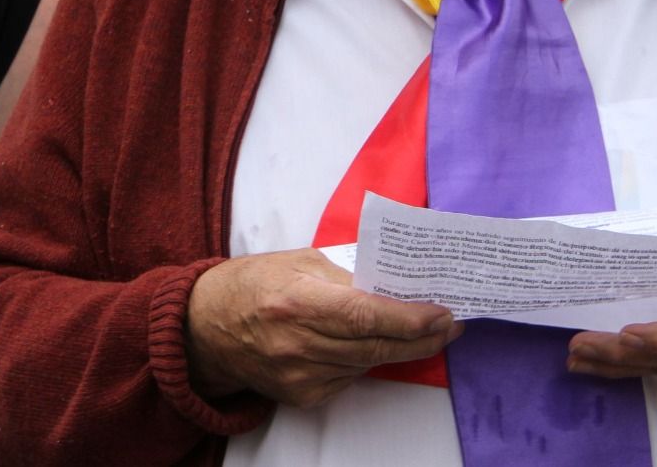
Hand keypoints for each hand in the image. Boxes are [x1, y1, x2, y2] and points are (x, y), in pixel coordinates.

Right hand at [186, 248, 460, 407]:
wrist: (207, 326)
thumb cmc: (254, 283)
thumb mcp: (299, 260)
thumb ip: (346, 271)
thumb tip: (396, 282)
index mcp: (297, 300)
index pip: (365, 315)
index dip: (409, 318)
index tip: (442, 314)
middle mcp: (297, 343)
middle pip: (374, 345)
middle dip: (421, 338)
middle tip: (450, 325)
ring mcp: (297, 375)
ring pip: (367, 363)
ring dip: (398, 348)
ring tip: (423, 331)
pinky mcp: (299, 396)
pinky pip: (349, 378)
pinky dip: (365, 360)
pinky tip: (370, 344)